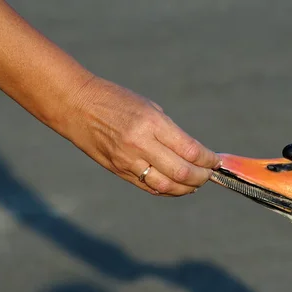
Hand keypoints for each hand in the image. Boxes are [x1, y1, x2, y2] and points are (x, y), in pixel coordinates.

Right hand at [61, 77, 220, 195]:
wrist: (76, 105)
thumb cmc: (115, 101)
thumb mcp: (149, 108)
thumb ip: (170, 132)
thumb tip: (193, 154)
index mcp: (152, 123)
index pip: (191, 151)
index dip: (209, 160)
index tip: (216, 161)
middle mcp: (141, 144)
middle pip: (182, 172)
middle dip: (202, 177)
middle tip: (209, 174)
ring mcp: (129, 161)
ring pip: (167, 186)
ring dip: (187, 188)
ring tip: (195, 183)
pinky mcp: (119, 171)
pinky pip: (150, 188)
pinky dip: (168, 190)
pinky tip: (176, 186)